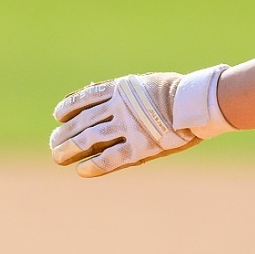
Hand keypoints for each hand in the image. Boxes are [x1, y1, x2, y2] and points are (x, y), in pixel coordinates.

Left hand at [51, 70, 229, 177]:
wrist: (200, 103)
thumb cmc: (175, 93)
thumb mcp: (142, 83)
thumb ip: (118, 89)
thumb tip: (92, 89)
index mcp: (120, 90)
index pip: (84, 99)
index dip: (68, 109)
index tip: (58, 117)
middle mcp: (120, 107)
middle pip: (82, 122)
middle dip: (64, 134)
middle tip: (54, 143)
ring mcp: (129, 127)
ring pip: (89, 140)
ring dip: (70, 149)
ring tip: (58, 157)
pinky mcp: (141, 147)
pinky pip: (110, 158)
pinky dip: (93, 165)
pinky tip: (82, 170)